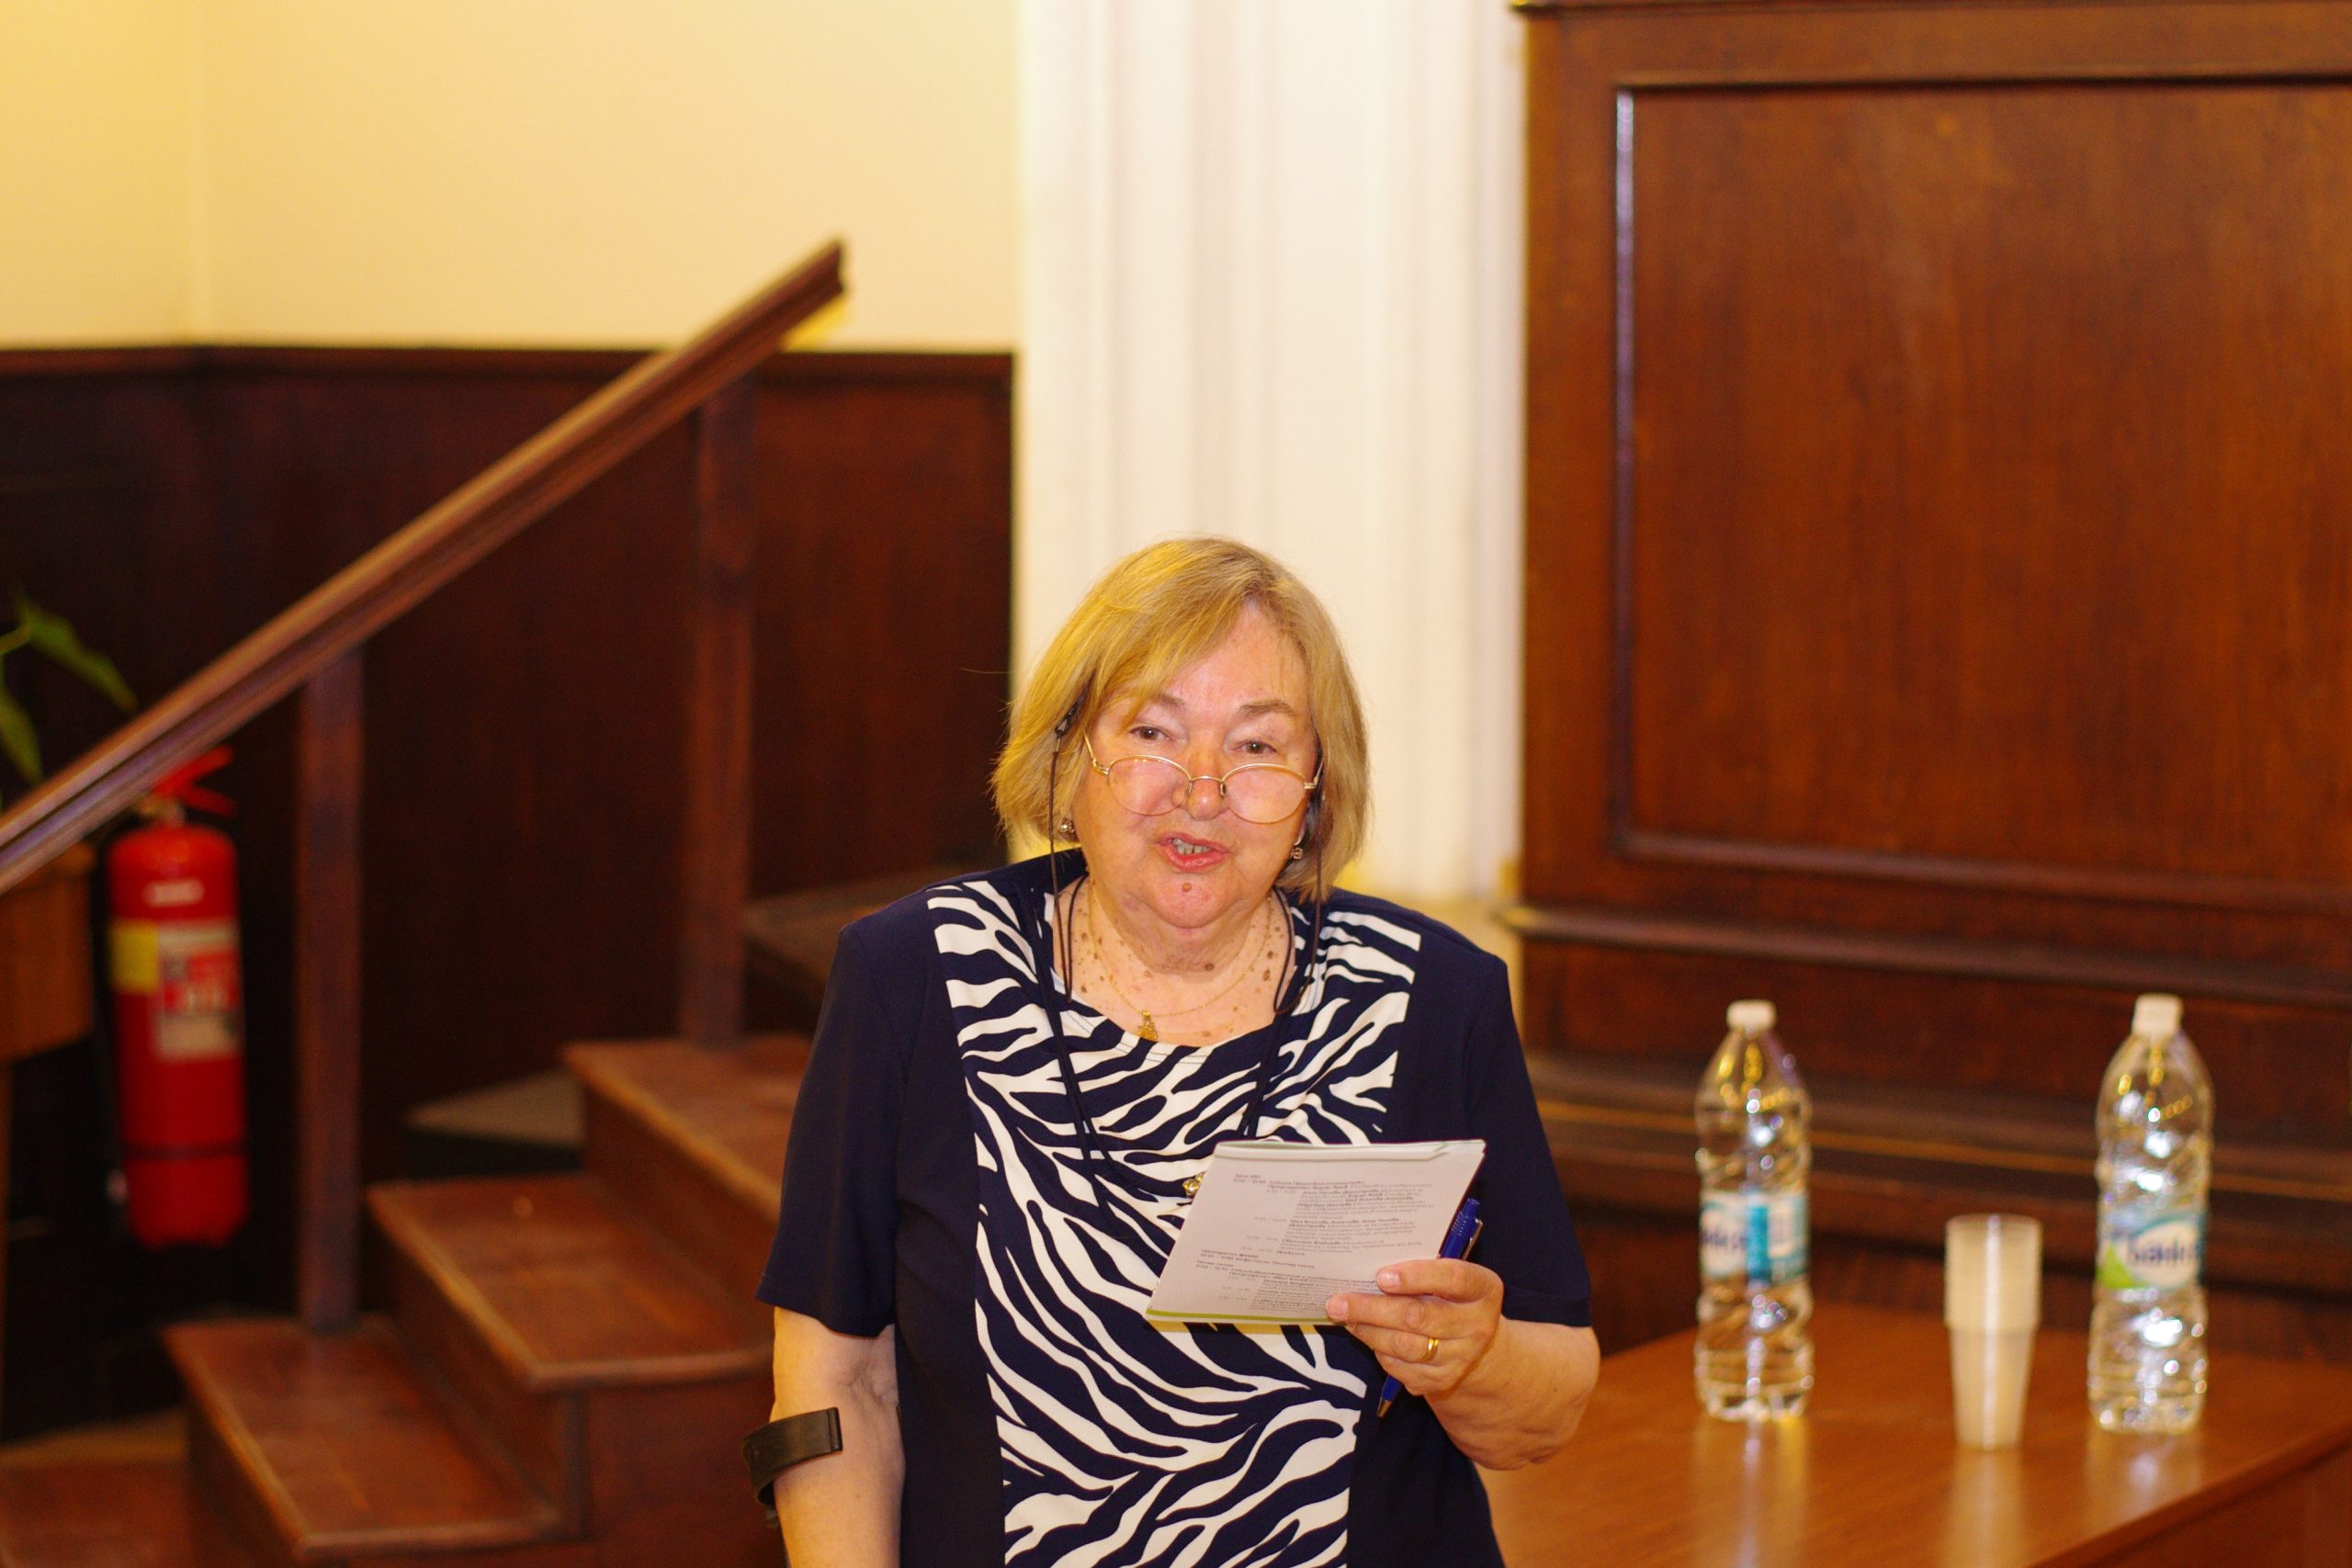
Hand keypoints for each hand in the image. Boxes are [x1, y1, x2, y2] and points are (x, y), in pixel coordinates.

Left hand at [1325, 1259, 1504, 1401]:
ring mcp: (1461, 1358)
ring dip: (1368, 1330)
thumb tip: (1367, 1265)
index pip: (1453, 1279)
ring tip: (1344, 1315)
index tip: (1381, 1276)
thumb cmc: (1450, 1296)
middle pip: (1419, 1316)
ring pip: (1405, 1345)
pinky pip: (1400, 1367)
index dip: (1417, 1276)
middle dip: (1373, 1308)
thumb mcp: (1447, 1276)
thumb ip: (1421, 1268)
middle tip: (1338, 1301)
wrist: (1476, 1344)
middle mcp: (1478, 1326)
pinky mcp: (1442, 1381)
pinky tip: (1364, 1333)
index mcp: (1484, 1289)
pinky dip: (1378, 1349)